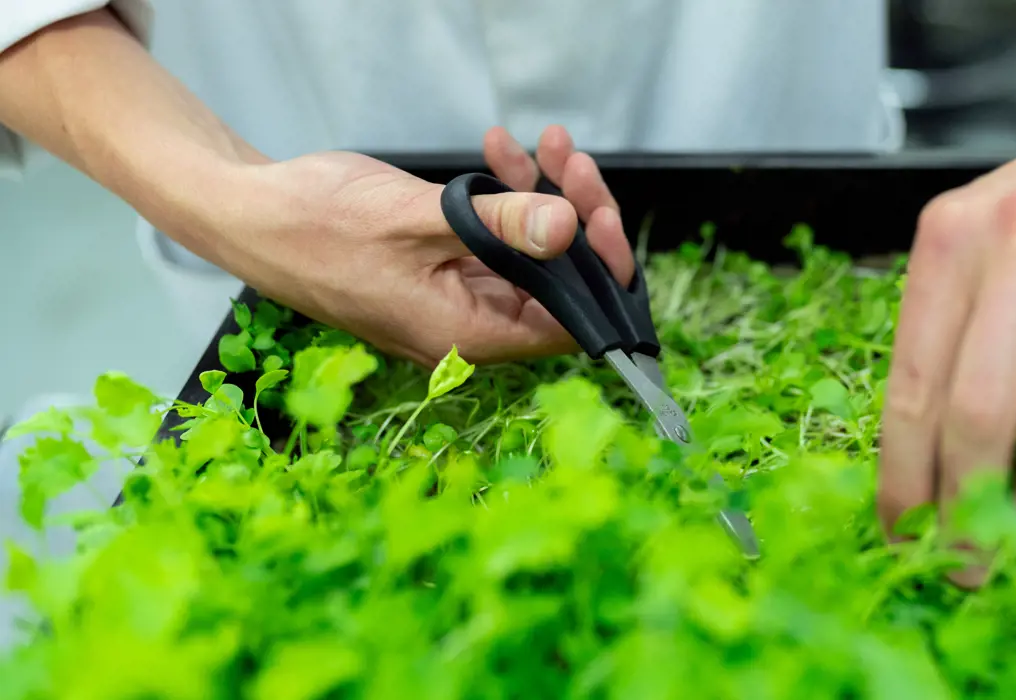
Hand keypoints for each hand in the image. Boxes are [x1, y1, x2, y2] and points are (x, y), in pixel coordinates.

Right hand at [189, 125, 632, 367]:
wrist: (249, 211)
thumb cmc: (315, 225)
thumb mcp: (418, 217)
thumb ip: (500, 225)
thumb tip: (569, 230)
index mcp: (468, 335)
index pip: (570, 322)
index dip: (599, 271)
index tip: (600, 214)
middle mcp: (469, 326)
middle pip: (558, 283)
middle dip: (574, 216)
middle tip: (571, 160)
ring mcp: (456, 297)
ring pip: (531, 254)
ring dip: (543, 196)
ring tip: (543, 143)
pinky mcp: (443, 267)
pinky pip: (496, 239)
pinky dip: (506, 196)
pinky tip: (500, 151)